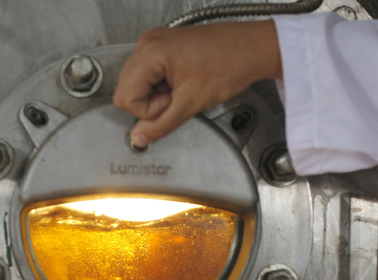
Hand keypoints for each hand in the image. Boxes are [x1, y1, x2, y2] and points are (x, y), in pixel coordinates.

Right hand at [113, 20, 281, 147]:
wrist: (252, 48)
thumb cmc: (230, 64)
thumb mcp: (192, 102)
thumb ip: (161, 125)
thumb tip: (139, 138)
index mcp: (150, 52)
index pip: (125, 96)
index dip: (148, 109)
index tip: (171, 102)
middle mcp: (147, 43)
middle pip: (126, 89)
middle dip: (150, 102)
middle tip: (176, 98)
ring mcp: (154, 43)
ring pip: (136, 84)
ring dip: (155, 94)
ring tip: (181, 89)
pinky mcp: (163, 47)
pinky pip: (148, 75)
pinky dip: (161, 86)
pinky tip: (180, 83)